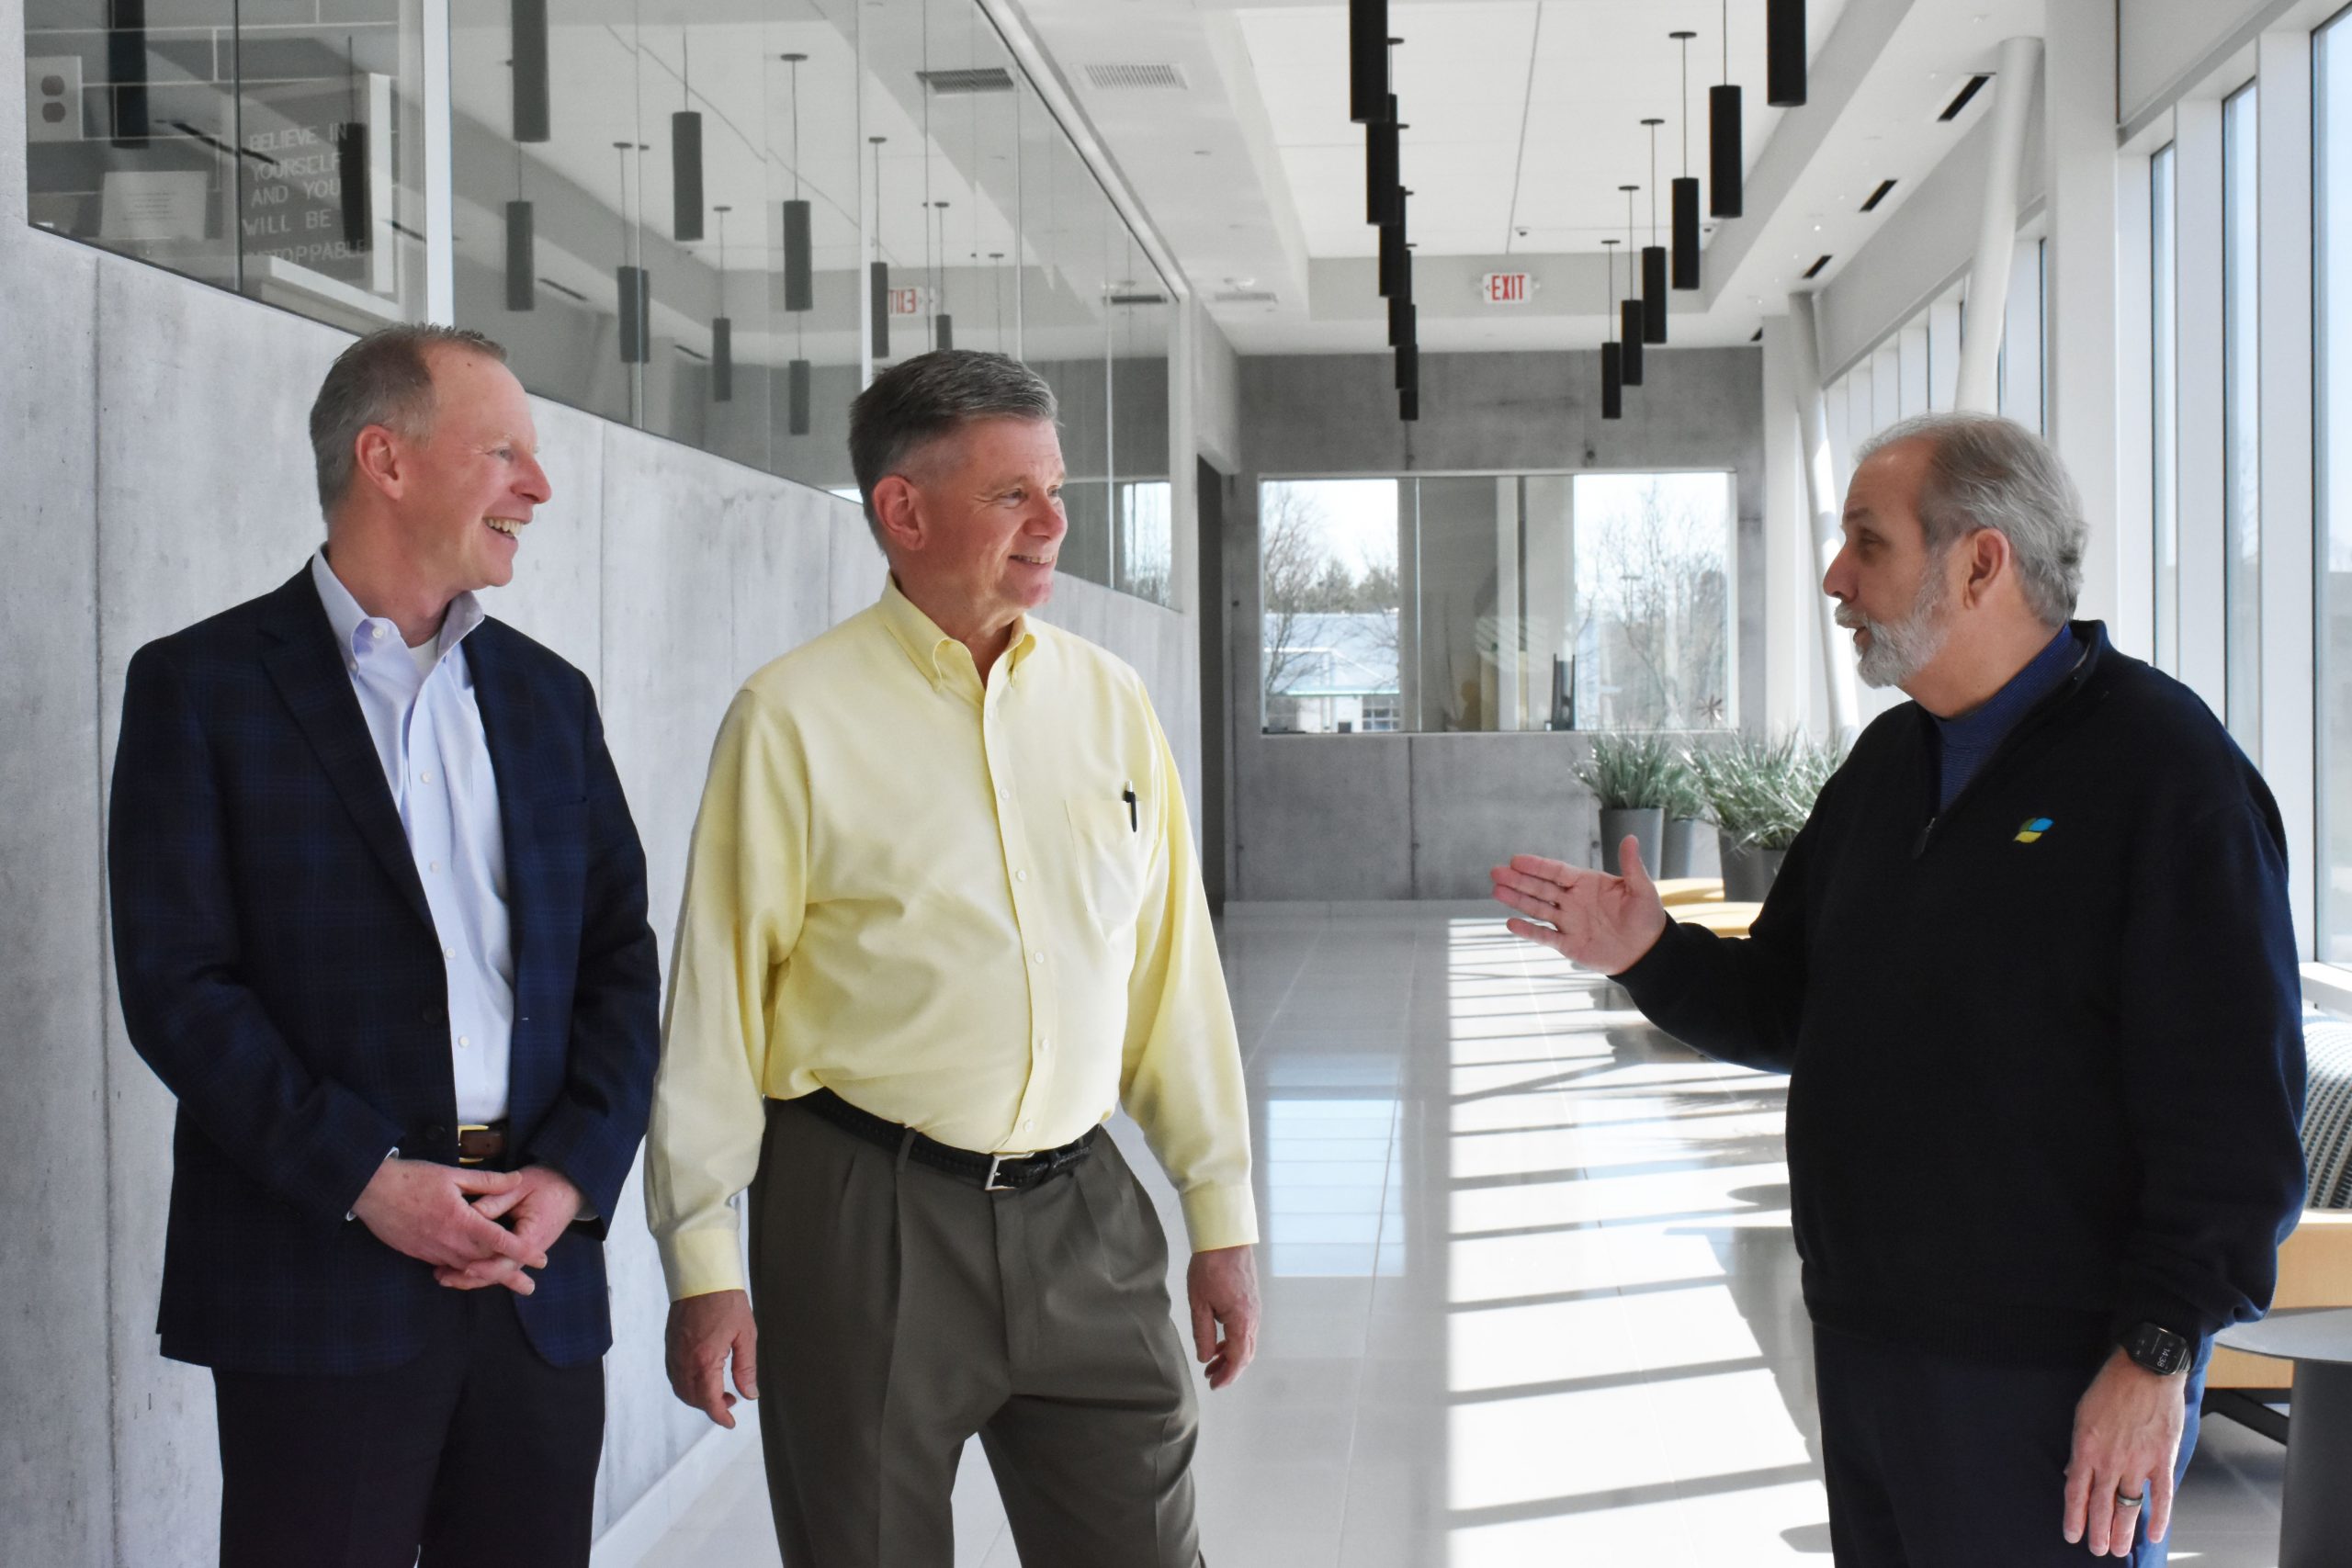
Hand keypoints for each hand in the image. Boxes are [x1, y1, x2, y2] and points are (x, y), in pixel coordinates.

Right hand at [351, 1158, 545, 1276]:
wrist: (371, 1190)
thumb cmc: (413, 1178)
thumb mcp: (453, 1174)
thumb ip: (488, 1181)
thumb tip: (517, 1179)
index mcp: (461, 1219)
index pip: (499, 1240)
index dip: (522, 1251)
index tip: (542, 1260)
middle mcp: (448, 1240)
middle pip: (485, 1262)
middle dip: (509, 1273)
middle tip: (529, 1286)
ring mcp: (431, 1250)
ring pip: (465, 1267)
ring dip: (486, 1276)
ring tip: (505, 1284)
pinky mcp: (418, 1253)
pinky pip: (445, 1265)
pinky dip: (461, 1271)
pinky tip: (469, 1273)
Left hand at [432, 1166, 583, 1295]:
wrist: (571, 1186)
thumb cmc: (547, 1182)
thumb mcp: (522, 1185)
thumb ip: (496, 1199)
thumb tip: (470, 1213)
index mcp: (533, 1234)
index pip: (508, 1258)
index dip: (485, 1265)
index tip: (465, 1267)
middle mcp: (531, 1250)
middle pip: (499, 1272)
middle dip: (471, 1277)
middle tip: (442, 1278)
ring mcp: (526, 1252)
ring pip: (498, 1272)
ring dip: (472, 1277)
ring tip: (443, 1278)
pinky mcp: (521, 1250)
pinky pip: (500, 1264)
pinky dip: (481, 1269)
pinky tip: (458, 1269)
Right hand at [666, 1289, 758, 1427]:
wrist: (702, 1278)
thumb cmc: (726, 1302)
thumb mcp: (745, 1335)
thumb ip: (746, 1368)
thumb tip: (749, 1394)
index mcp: (705, 1360)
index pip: (709, 1401)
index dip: (720, 1416)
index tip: (730, 1422)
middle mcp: (685, 1361)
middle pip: (692, 1398)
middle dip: (710, 1407)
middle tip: (730, 1401)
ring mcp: (674, 1354)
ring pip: (681, 1389)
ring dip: (697, 1397)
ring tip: (718, 1390)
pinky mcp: (670, 1345)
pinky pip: (674, 1375)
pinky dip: (686, 1384)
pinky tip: (702, 1376)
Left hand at [1187, 1245, 1261, 1390]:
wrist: (1225, 1238)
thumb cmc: (1210, 1267)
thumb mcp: (1199, 1303)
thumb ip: (1203, 1333)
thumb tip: (1206, 1357)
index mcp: (1242, 1321)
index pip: (1238, 1359)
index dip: (1227, 1376)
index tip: (1214, 1385)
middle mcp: (1253, 1318)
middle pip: (1246, 1354)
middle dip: (1230, 1370)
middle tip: (1212, 1378)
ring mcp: (1255, 1309)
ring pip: (1247, 1342)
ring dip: (1231, 1356)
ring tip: (1212, 1362)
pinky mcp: (1251, 1301)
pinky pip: (1246, 1329)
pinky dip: (1234, 1341)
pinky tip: (1219, 1341)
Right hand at [1489, 840, 1669, 974]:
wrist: (1647, 952)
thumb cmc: (1646, 917)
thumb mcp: (1641, 889)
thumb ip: (1632, 866)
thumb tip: (1631, 838)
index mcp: (1586, 884)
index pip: (1557, 872)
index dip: (1537, 866)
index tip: (1517, 859)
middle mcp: (1572, 901)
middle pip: (1541, 888)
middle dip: (1518, 880)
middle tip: (1496, 872)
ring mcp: (1568, 922)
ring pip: (1538, 909)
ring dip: (1517, 901)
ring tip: (1496, 891)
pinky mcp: (1569, 944)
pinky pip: (1545, 936)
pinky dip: (1529, 931)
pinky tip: (1511, 923)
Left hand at [2063, 1349, 2187, 1555]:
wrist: (2145, 1372)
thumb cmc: (2111, 1389)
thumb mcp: (2083, 1415)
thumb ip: (2080, 1449)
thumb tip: (2074, 1472)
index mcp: (2087, 1449)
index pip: (2076, 1492)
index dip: (2074, 1517)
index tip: (2072, 1535)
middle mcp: (2110, 1461)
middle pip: (2102, 1506)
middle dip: (2099, 1532)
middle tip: (2098, 1550)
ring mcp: (2138, 1463)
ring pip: (2130, 1506)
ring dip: (2124, 1531)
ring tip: (2120, 1549)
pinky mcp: (2162, 1460)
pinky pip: (2162, 1496)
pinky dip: (2160, 1518)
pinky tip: (2155, 1534)